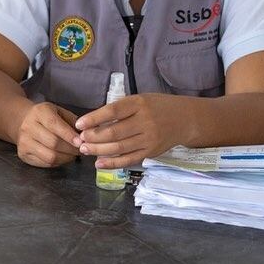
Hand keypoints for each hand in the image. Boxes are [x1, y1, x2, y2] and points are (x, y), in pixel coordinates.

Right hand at [15, 101, 80, 167]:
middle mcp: (28, 126)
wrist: (23, 121)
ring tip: (73, 155)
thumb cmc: (47, 117)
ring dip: (66, 158)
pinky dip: (58, 162)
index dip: (68, 135)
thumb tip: (85, 135)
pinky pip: (45, 163)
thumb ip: (72, 122)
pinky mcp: (23, 154)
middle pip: (53, 142)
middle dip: (70, 149)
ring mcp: (24, 141)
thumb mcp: (59, 112)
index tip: (81, 142)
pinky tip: (63, 157)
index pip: (54, 124)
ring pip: (50, 156)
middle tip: (81, 150)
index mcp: (39, 112)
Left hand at [75, 93, 189, 168]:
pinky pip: (129, 159)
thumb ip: (120, 109)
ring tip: (85, 149)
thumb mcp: (139, 100)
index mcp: (139, 104)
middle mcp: (145, 122)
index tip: (79, 124)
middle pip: (114, 132)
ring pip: (119, 147)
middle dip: (93, 137)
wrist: (185, 119)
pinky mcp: (151, 152)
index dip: (94, 118)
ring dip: (99, 150)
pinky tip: (99, 163)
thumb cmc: (157, 106)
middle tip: (80, 139)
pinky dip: (113, 163)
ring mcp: (149, 139)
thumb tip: (93, 121)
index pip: (112, 112)